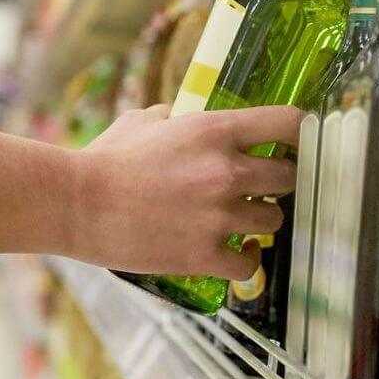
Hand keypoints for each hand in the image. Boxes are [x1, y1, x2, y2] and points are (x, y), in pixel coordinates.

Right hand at [67, 104, 299, 279]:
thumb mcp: (144, 121)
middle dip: (279, 181)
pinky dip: (246, 260)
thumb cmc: (105, 159)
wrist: (77, 204)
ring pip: (274, 220)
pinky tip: (235, 253)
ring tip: (243, 221)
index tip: (300, 141)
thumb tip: (181, 115)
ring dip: (261, 220)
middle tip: (264, 187)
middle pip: (290, 177)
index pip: (288, 123)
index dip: (301, 132)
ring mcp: (218, 216)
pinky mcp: (204, 255)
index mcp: (214, 130)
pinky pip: (250, 263)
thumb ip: (174, 116)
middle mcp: (225, 172)